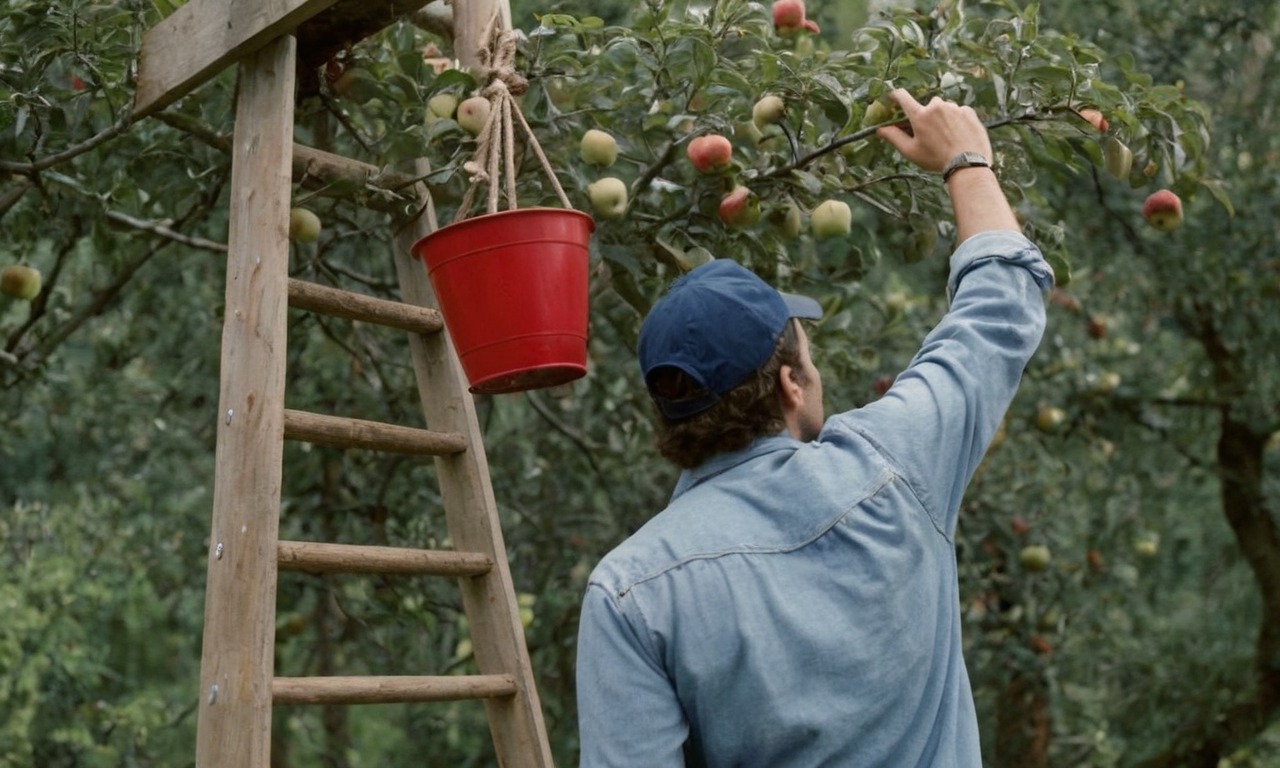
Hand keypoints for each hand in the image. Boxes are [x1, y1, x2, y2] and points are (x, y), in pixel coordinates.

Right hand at [875, 89, 992, 172]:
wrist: (967, 163)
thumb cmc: (936, 159)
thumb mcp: (911, 151)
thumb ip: (894, 137)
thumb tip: (879, 129)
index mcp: (920, 115)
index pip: (903, 97)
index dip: (896, 95)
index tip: (893, 97)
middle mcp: (936, 106)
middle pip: (927, 106)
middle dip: (926, 116)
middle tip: (930, 134)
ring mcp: (954, 107)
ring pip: (944, 108)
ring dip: (942, 118)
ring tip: (947, 137)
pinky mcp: (968, 111)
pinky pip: (958, 111)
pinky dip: (956, 120)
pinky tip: (958, 135)